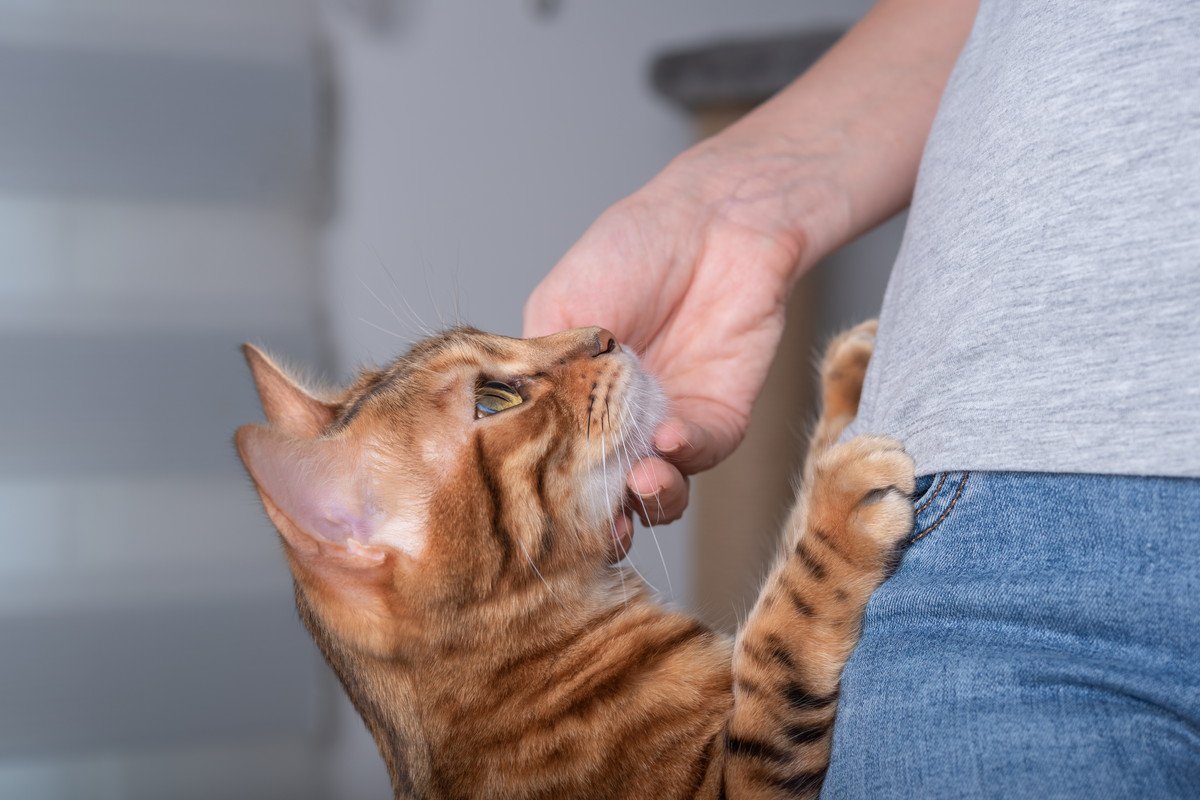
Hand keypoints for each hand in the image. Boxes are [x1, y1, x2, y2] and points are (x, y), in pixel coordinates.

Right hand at [525, 0, 972, 552]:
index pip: (548, 464)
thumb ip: (541, 370)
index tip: (535, 510)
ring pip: (655, 491)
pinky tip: (668, 436)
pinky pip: (700, 454)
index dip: (543, 494)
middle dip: (598, 518)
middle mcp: (614, 425)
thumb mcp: (561, 305)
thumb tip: (514, 431)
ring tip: (638, 482)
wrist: (715, 222)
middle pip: (601, 495)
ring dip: (646, 498)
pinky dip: (683, 453)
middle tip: (595, 521)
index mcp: (566, 400)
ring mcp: (665, 427)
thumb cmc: (630, 249)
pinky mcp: (717, 420)